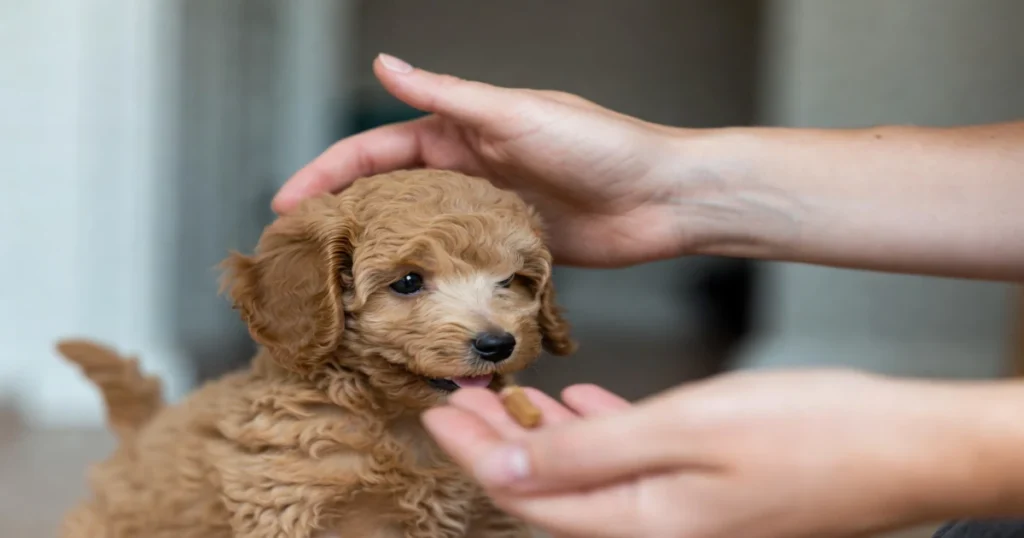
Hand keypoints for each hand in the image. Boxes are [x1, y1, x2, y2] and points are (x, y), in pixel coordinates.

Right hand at [273, 54, 695, 267]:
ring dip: (383, 254)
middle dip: (344, 218)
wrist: (663, 198)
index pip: (377, 150)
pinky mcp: (510, 251)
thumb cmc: (600, 146)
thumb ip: (449, 97)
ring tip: (342, 286)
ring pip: (420, 234)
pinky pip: (460, 265)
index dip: (329, 172)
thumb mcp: (516, 114)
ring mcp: (487, 215)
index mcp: (461, 133)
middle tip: (303, 253)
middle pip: (390, 195)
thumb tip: (386, 65)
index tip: (288, 202)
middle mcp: (468, 172)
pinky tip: (410, 302)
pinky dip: (433, 280)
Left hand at [423, 371, 999, 537]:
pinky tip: (582, 400)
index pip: (527, 495)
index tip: (437, 410)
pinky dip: (596, 429)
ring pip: (583, 472)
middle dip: (496, 441)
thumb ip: (589, 452)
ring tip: (506, 393)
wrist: (908, 447)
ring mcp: (682, 509)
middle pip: (547, 488)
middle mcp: (655, 526)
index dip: (474, 454)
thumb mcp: (687, 429)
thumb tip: (505, 470)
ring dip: (540, 433)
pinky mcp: (707, 486)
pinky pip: (629, 460)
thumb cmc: (814, 435)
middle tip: (459, 393)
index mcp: (642, 522)